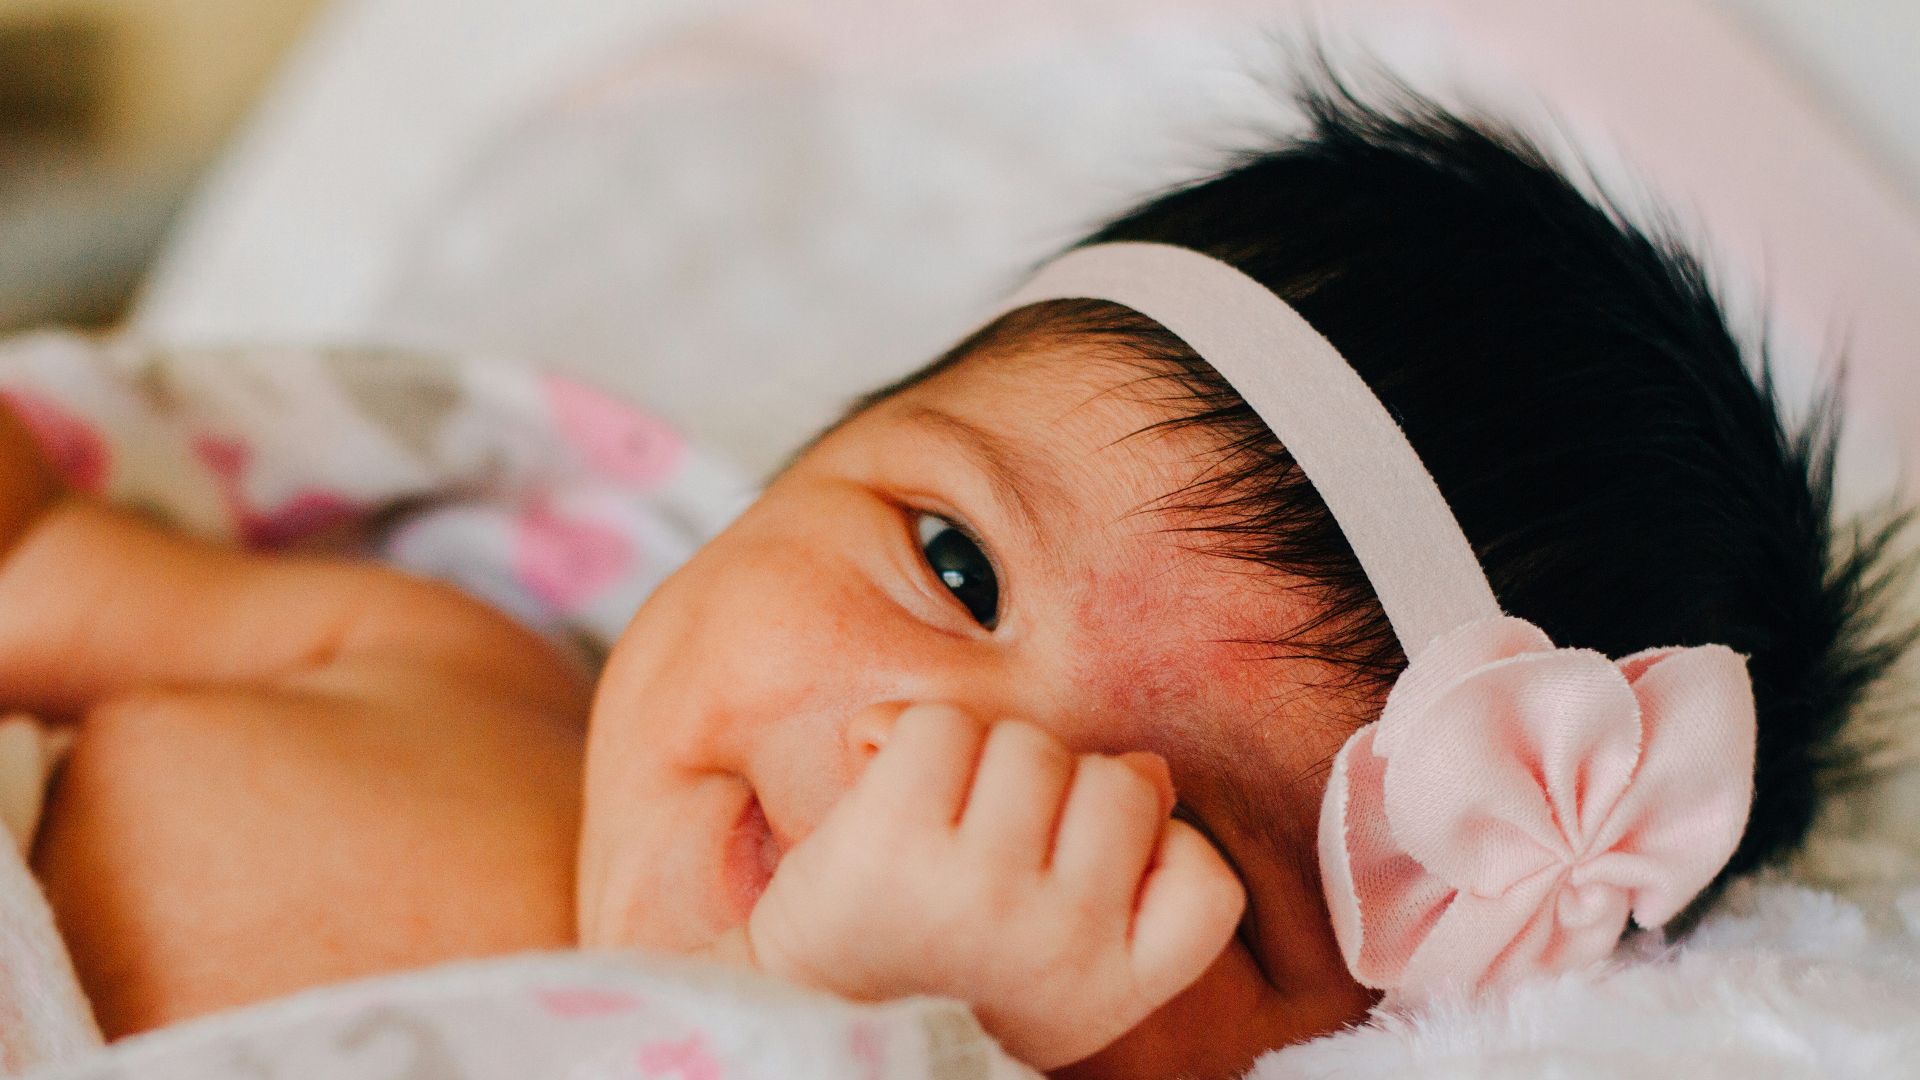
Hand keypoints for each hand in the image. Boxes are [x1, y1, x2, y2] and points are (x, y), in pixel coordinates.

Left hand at [742, 704, 1244, 1069]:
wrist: (802, 1015)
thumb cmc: (935, 972)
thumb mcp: (1050, 958)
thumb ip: (1114, 867)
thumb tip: (1151, 770)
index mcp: (1110, 989)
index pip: (1209, 884)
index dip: (1162, 851)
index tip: (1089, 876)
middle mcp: (1060, 945)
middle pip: (1122, 779)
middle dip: (1061, 789)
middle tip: (992, 846)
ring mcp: (979, 894)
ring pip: (1030, 743)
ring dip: (984, 759)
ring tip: (938, 824)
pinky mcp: (891, 846)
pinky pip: (941, 725)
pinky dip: (910, 739)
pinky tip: (887, 799)